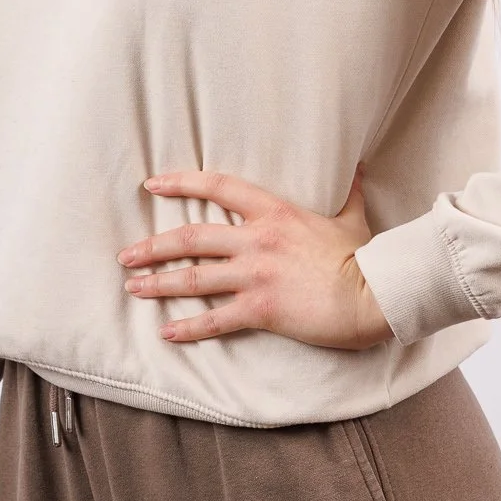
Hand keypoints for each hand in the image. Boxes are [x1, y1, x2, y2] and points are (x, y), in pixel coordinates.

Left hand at [118, 161, 393, 350]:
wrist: (374, 294)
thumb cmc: (363, 257)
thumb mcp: (352, 217)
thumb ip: (347, 191)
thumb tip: (356, 166)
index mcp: (274, 212)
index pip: (217, 187)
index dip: (181, 183)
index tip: (152, 184)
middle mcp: (257, 240)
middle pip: (191, 237)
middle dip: (154, 246)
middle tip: (127, 254)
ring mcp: (256, 275)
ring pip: (194, 278)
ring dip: (159, 283)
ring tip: (133, 287)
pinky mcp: (261, 309)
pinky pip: (215, 320)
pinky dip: (188, 328)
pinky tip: (166, 333)